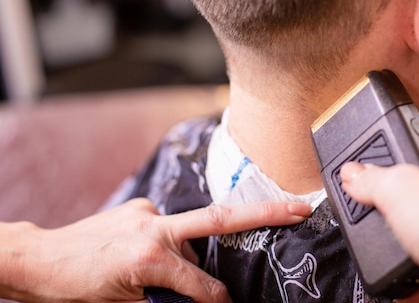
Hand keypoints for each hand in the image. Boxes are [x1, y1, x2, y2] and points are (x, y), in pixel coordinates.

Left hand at [1, 199, 310, 302]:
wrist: (37, 262)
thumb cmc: (74, 290)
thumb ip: (165, 297)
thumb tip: (202, 296)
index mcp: (149, 255)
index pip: (201, 283)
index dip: (217, 298)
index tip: (231, 302)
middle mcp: (152, 225)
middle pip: (219, 220)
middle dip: (265, 214)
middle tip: (299, 208)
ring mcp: (147, 211)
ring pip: (190, 231)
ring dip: (196, 250)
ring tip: (163, 272)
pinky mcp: (140, 206)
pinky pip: (170, 226)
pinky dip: (173, 243)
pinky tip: (154, 255)